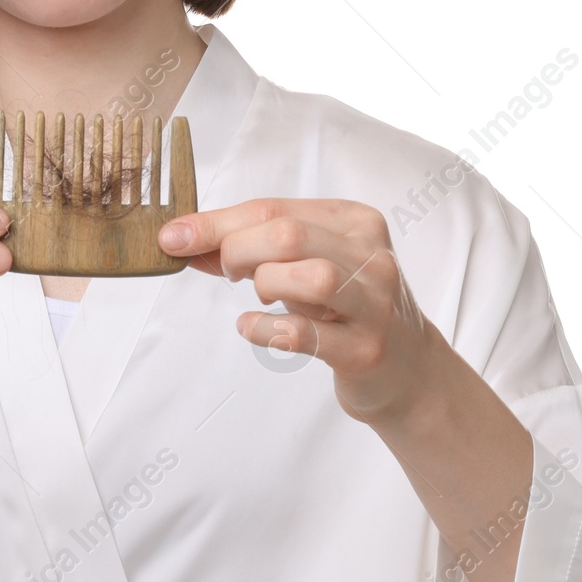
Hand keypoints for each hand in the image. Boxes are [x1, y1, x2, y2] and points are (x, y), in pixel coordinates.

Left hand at [158, 198, 445, 422]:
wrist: (409, 373)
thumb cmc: (348, 312)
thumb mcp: (308, 267)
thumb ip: (254, 250)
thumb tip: (185, 240)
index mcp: (356, 222)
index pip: (274, 209)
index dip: (214, 222)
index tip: (172, 237)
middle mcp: (372, 257)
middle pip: (287, 235)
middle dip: (237, 250)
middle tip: (228, 272)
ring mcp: (374, 305)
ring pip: (309, 276)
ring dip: (265, 286)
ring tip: (260, 298)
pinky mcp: (366, 350)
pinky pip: (306, 334)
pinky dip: (266, 329)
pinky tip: (252, 328)